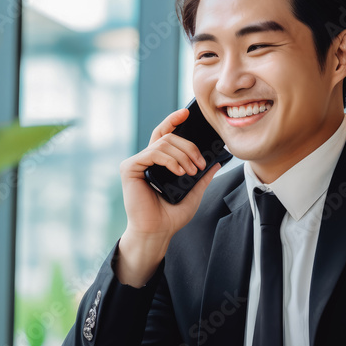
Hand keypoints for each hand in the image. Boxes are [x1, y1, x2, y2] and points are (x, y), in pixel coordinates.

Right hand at [115, 108, 221, 284]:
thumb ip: (202, 178)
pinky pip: (152, 152)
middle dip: (188, 145)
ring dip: (183, 155)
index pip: (165, 134)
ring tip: (192, 171)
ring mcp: (137, 163)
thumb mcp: (193, 193)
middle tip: (200, 162)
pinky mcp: (129, 168)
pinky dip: (170, 160)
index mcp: (158, 163)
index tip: (188, 113)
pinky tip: (179, 172)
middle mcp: (146, 160)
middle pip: (167, 136)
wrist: (157, 232)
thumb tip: (216, 162)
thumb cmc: (171, 216)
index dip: (174, 121)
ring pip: (163, 142)